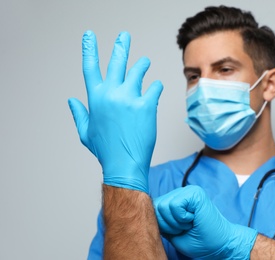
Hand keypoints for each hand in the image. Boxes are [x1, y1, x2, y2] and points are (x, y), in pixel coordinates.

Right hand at [68, 31, 162, 191]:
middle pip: (116, 62)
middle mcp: (111, 94)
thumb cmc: (106, 150)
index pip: (90, 68)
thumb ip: (79, 114)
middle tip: (124, 36)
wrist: (125, 164)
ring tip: (145, 62)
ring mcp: (129, 98)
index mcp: (96, 99)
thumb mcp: (86, 132)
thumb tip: (71, 101)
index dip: (89, 49)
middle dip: (121, 46)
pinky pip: (154, 87)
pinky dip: (156, 87)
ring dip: (142, 64)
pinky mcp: (146, 105)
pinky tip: (155, 89)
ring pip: (138, 70)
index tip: (89, 36)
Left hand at [154, 185, 257, 258]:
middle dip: (169, 223)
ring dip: (176, 222)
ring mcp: (188, 191)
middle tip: (185, 227)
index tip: (179, 230)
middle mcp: (181, 192)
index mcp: (176, 200)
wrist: (218, 245)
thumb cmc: (197, 240)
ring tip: (190, 224)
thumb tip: (146, 211)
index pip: (155, 207)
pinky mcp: (195, 193)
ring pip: (164, 206)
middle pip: (157, 206)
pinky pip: (175, 205)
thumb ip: (161, 219)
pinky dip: (182, 218)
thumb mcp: (172, 231)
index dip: (163, 224)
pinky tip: (193, 219)